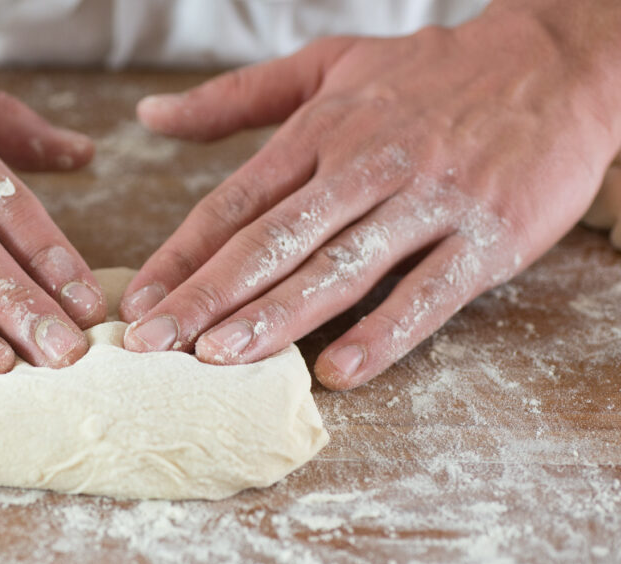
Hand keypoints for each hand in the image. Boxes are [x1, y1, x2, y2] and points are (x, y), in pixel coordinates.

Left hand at [119, 0, 620, 388]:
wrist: (554, 64)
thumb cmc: (429, 75)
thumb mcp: (326, 68)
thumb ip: (234, 98)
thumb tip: (149, 116)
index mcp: (320, 132)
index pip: (235, 204)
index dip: (181, 255)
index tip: (137, 303)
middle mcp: (364, 167)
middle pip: (271, 243)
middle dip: (206, 298)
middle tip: (150, 345)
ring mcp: (426, 202)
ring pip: (338, 269)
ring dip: (276, 318)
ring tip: (219, 359)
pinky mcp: (485, 236)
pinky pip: (427, 292)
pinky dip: (384, 333)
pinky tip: (338, 372)